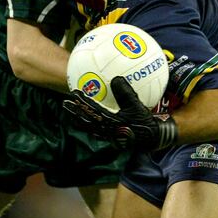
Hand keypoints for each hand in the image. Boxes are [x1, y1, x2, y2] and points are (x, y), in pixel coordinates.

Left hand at [62, 76, 177, 150]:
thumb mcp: (136, 105)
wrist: (151, 138)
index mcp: (110, 121)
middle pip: (86, 120)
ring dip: (80, 119)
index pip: (92, 110)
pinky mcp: (111, 137)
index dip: (82, 101)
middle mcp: (106, 129)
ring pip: (89, 126)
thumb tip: (116, 78)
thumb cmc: (144, 122)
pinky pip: (96, 131)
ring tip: (72, 112)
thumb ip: (125, 93)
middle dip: (75, 111)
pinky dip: (89, 125)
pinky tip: (87, 122)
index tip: (74, 93)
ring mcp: (108, 135)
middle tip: (65, 103)